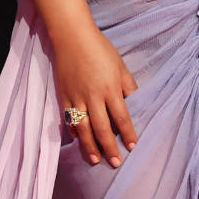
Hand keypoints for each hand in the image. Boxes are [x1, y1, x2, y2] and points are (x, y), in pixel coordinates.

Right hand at [52, 24, 138, 166]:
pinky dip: (74, 132)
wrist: (72, 36)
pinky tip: (78, 141)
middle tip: (115, 163)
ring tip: (95, 160)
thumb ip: (128, 86)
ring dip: (89, 146)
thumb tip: (135, 104)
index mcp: (110, 88)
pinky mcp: (63, 96)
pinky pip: (69, 119)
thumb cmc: (100, 49)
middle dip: (109, 147)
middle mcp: (93, 96)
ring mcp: (76, 97)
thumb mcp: (121, 66)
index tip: (132, 147)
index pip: (121, 117)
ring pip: (83, 128)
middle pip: (102, 128)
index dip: (128, 134)